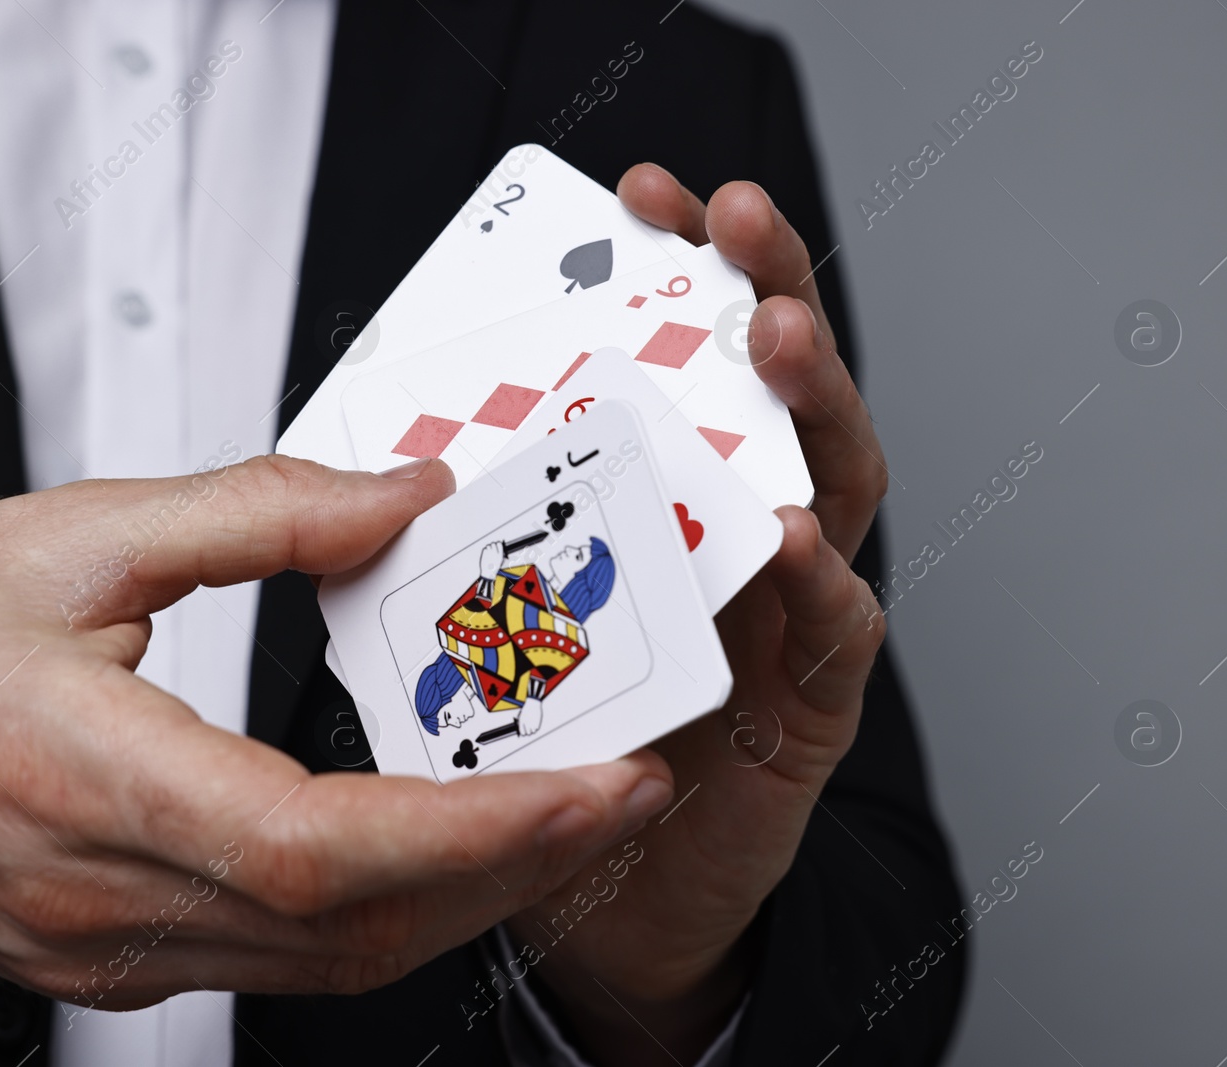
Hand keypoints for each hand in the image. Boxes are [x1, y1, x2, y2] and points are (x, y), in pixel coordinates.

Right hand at [0, 454, 674, 1012]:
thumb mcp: (66, 531)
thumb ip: (256, 512)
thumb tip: (398, 497)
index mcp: (79, 776)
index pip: (324, 845)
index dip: (478, 828)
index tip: (593, 782)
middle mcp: (100, 895)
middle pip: (359, 922)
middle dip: (519, 865)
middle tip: (626, 788)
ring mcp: (104, 946)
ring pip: (335, 958)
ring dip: (470, 895)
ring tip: (563, 815)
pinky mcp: (108, 956)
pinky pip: (284, 956)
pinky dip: (390, 909)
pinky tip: (442, 847)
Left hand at [478, 540, 505, 577]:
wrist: (488, 573)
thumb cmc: (494, 568)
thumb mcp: (500, 561)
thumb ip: (500, 553)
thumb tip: (499, 546)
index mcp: (500, 555)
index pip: (499, 544)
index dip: (498, 543)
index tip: (497, 543)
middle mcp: (494, 553)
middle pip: (493, 543)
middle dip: (493, 544)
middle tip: (492, 547)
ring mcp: (488, 553)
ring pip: (488, 545)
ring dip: (488, 547)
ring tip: (489, 551)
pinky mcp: (483, 554)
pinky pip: (484, 548)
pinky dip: (485, 550)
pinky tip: (486, 554)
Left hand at [505, 166, 888, 1063]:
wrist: (611, 901)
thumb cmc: (552, 750)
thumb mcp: (495, 620)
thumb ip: (472, 540)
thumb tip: (394, 461)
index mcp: (657, 512)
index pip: (681, 370)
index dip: (671, 278)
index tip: (641, 197)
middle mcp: (731, 547)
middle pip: (768, 401)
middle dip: (760, 294)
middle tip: (735, 221)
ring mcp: (783, 618)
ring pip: (824, 490)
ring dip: (805, 407)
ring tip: (775, 339)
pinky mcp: (810, 709)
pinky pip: (832, 635)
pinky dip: (816, 582)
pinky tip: (784, 535)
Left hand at [517, 699, 543, 736]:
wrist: (533, 704)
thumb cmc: (527, 709)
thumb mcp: (522, 716)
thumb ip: (521, 724)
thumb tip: (522, 731)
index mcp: (521, 722)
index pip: (522, 733)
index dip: (523, 733)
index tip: (524, 733)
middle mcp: (526, 724)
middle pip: (528, 733)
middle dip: (528, 732)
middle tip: (529, 729)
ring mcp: (532, 724)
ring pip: (533, 732)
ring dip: (533, 730)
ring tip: (533, 726)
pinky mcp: (537, 723)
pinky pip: (537, 729)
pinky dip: (536, 727)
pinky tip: (535, 723)